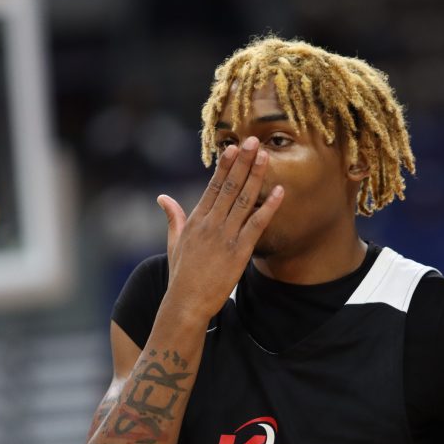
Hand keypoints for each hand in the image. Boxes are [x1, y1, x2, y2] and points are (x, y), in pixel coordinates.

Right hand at [156, 136, 283, 322]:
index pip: (213, 186)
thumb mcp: (174, 243)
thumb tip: (163, 198)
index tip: (233, 147)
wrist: (186, 302)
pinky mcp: (240, 251)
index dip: (225, 166)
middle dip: (243, 162)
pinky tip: (280, 191)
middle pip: (230, 186)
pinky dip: (269, 207)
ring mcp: (226, 236)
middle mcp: (211, 223)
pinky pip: (257, 224)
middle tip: (253, 141)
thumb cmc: (181, 275)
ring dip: (256, 176)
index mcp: (197, 220)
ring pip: (244, 199)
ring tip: (265, 156)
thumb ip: (173, 218)